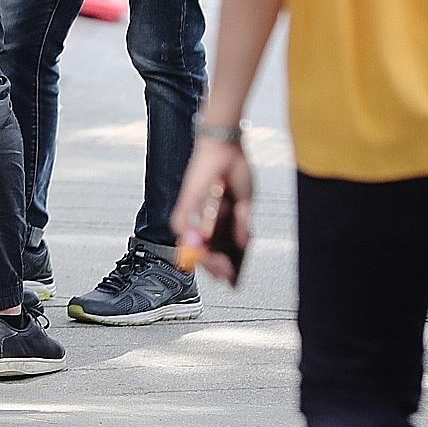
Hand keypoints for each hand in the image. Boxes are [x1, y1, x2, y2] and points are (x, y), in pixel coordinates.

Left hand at [170, 137, 254, 284]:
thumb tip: (244, 243)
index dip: (222, 268)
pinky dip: (189, 236)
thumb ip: (244, 223)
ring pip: (191, 243)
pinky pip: (181, 223)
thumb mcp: (246, 203)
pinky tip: (203, 246)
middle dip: (214, 266)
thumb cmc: (236, 171)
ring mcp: (195, 212)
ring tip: (219, 263)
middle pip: (202, 252)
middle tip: (226, 273)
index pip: (216, 251)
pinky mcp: (186, 201)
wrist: (226, 147)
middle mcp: (206, 220)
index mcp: (221, 223)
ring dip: (204, 256)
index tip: (232, 279)